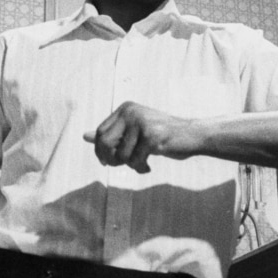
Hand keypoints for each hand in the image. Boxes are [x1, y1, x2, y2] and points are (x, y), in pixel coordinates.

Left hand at [84, 101, 199, 172]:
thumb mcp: (134, 132)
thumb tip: (84, 136)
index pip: (100, 133)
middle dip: (110, 160)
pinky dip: (140, 168)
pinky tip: (148, 167)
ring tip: (141, 164)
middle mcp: (131, 112)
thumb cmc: (163, 135)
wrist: (193, 136)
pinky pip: (135, 161)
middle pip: (104, 143)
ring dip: (130, 166)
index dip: (100, 151)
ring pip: (121, 155)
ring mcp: (142, 123)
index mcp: (125, 108)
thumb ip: (112, 134)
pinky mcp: (152, 137)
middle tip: (122, 165)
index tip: (108, 162)